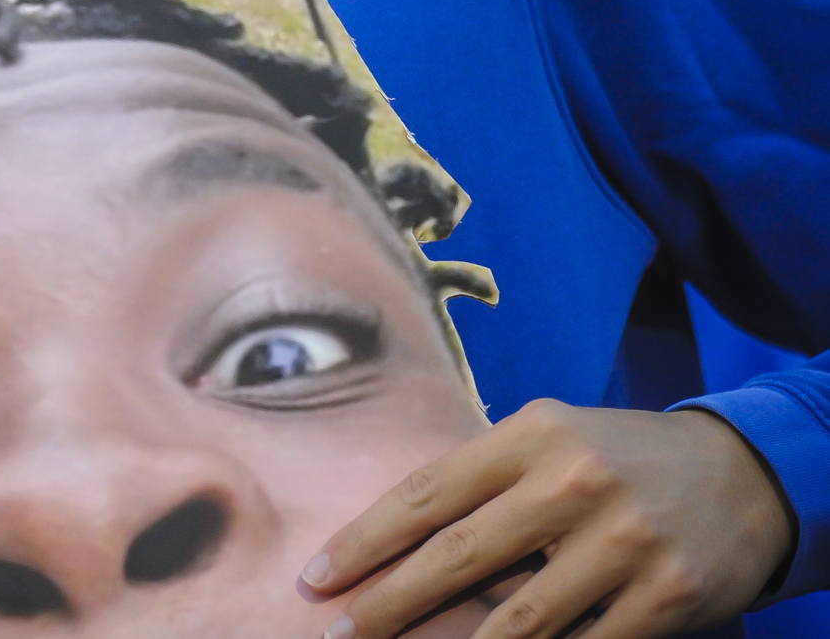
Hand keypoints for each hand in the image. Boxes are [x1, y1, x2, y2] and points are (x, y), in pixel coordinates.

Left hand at [301, 402, 793, 638]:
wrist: (738, 476)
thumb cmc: (613, 459)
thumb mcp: (547, 440)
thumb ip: (480, 477)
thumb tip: (389, 536)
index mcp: (531, 434)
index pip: (426, 492)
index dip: (364, 540)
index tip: (316, 575)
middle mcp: (575, 481)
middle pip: (458, 554)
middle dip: (387, 601)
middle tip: (338, 631)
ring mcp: (624, 540)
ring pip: (519, 617)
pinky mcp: (668, 594)